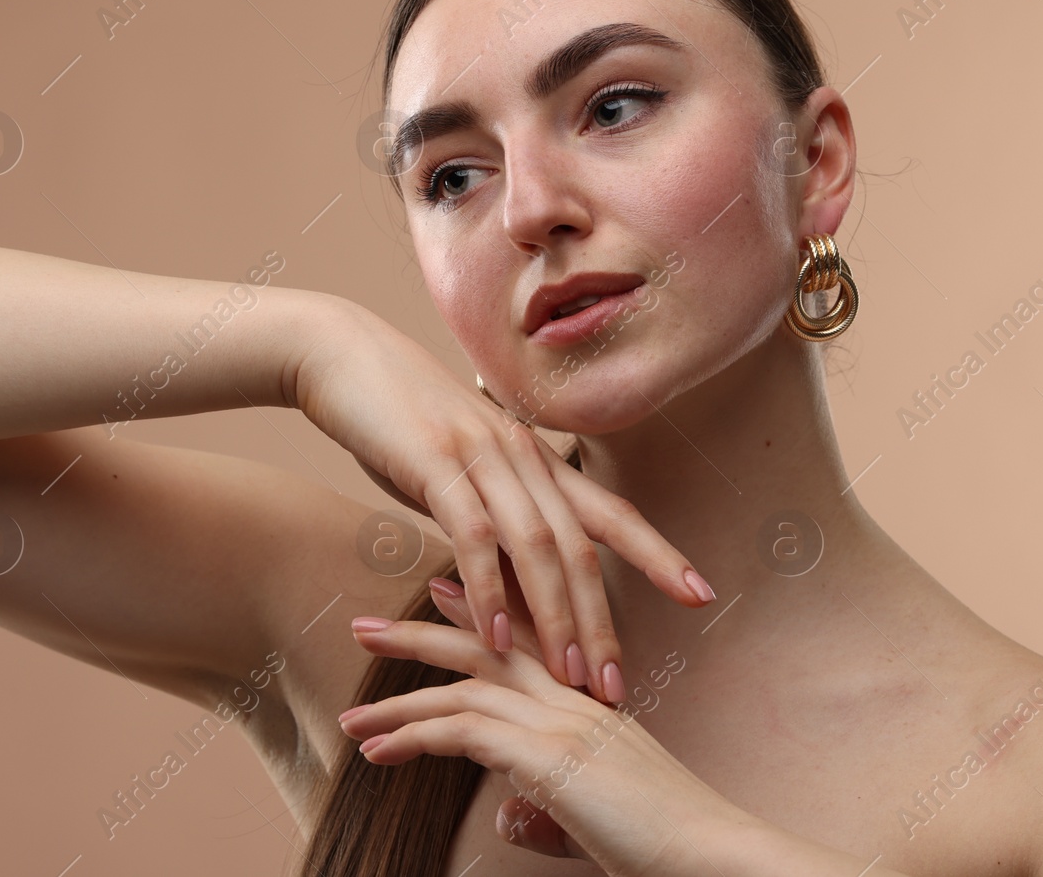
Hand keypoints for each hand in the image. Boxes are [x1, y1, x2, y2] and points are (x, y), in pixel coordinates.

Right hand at [294, 295, 715, 702]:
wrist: (341, 356)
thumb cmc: (399, 422)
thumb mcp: (458, 477)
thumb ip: (491, 527)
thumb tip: (512, 591)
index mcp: (536, 459)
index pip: (612, 513)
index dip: (659, 553)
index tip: (702, 594)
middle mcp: (522, 456)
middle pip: (581, 546)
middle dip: (603, 620)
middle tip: (616, 685)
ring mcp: (482, 457)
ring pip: (538, 546)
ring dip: (557, 617)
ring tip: (570, 677)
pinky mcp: (435, 463)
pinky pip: (473, 536)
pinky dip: (487, 592)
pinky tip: (496, 638)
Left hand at [341, 615, 757, 875]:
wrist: (713, 854)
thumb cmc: (670, 844)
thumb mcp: (601, 817)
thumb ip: (551, 806)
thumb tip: (510, 814)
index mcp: (591, 706)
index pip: (527, 641)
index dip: (479, 614)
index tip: (440, 592)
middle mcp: (574, 701)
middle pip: (484, 648)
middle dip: (419, 635)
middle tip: (366, 626)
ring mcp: (562, 723)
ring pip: (463, 688)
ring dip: (397, 697)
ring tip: (347, 716)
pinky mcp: (548, 756)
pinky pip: (463, 734)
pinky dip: (413, 738)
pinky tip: (378, 752)